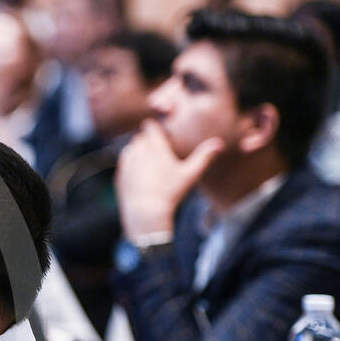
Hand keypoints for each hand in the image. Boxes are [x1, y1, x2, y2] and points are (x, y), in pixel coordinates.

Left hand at [116, 120, 223, 242]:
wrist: (145, 213)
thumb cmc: (170, 193)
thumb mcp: (190, 175)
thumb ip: (204, 157)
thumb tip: (220, 143)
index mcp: (155, 148)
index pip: (150, 127)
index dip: (154, 127)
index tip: (158, 130)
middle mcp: (137, 152)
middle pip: (139, 138)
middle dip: (146, 139)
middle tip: (155, 146)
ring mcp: (126, 164)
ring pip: (129, 148)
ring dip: (136, 150)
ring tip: (147, 158)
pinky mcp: (119, 176)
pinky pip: (123, 163)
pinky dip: (130, 164)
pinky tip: (139, 172)